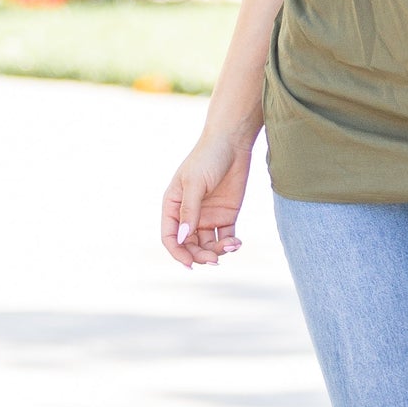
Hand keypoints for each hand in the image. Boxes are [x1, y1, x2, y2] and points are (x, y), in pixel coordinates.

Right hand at [161, 131, 253, 267]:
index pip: (170, 237)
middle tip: (214, 259)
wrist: (233, 143)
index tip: (190, 264)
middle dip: (200, 255)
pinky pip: (225, 238)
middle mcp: (189, 214)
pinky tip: (237, 243)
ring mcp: (208, 216)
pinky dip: (231, 245)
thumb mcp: (195, 183)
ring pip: (208, 245)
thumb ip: (190, 211)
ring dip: (218, 251)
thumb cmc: (208, 158)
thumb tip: (183, 239)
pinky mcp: (226, 216)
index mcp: (173, 206)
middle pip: (190, 246)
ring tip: (232, 245)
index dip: (177, 253)